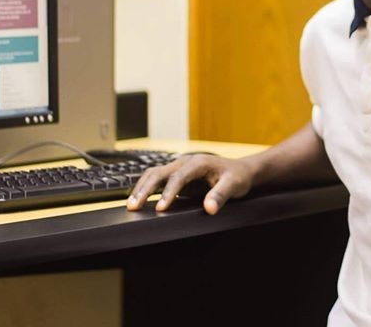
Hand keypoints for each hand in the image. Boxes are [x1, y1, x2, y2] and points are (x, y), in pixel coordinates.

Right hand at [126, 154, 253, 214]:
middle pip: (159, 173)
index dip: (168, 193)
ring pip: (154, 174)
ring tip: (131, 204)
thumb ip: (221, 195)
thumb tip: (209, 208)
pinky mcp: (176, 175)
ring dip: (141, 188)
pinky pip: (157, 179)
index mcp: (198, 162)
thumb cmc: (237, 176)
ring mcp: (179, 167)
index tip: (160, 208)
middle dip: (145, 189)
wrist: (239, 170)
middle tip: (133, 206)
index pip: (178, 177)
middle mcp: (185, 162)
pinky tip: (138, 199)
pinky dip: (145, 188)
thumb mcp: (234, 185)